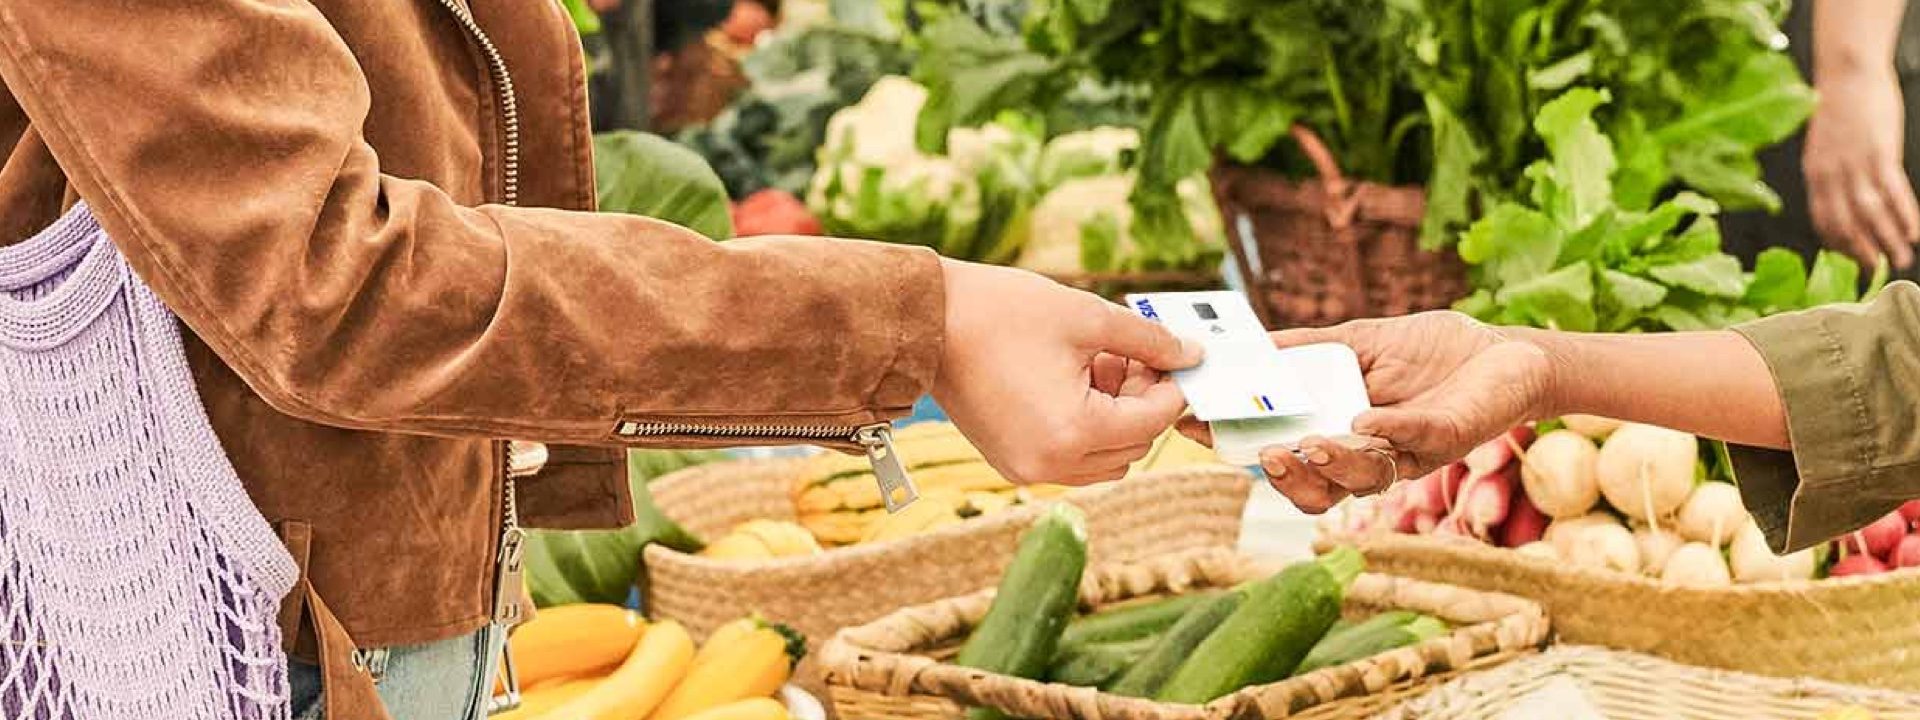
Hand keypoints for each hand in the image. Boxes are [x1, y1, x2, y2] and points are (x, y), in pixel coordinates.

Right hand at [933, 259, 1201, 485]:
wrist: (928, 323)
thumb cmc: (1002, 313)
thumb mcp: (1088, 317)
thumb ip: (1148, 340)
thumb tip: (1192, 354)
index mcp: (1076, 431)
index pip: (1154, 419)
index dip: (1171, 383)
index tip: (1169, 354)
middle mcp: (1053, 464)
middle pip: (1135, 446)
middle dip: (1142, 401)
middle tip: (1130, 355)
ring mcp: (1028, 470)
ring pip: (1106, 460)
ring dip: (1115, 420)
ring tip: (1096, 369)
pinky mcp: (1010, 464)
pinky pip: (1071, 461)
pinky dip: (1084, 430)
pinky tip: (1069, 384)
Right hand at [1180, 312, 1552, 511]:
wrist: (1508, 353)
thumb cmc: (1435, 349)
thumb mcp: (1362, 340)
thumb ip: (1310, 348)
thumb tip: (1254, 345)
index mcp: (1340, 433)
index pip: (1283, 454)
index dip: (1242, 448)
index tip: (1200, 427)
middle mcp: (1370, 454)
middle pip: (1317, 489)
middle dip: (1288, 477)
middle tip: (1268, 455)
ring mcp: (1408, 453)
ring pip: (1360, 479)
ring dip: (1332, 464)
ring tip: (1311, 442)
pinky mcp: (1447, 439)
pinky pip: (1411, 445)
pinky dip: (1386, 434)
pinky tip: (1365, 419)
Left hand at [1805, 66, 1919, 268]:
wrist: (1847, 74)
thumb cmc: (1838, 107)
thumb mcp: (1823, 145)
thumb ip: (1828, 172)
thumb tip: (1838, 196)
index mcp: (1813, 173)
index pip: (1822, 219)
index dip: (1837, 243)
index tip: (1850, 259)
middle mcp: (1830, 174)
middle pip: (1845, 224)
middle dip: (1862, 252)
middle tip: (1876, 271)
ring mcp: (1855, 165)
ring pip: (1870, 214)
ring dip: (1887, 241)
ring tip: (1900, 260)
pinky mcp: (1880, 153)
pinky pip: (1893, 193)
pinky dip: (1904, 216)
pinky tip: (1914, 231)